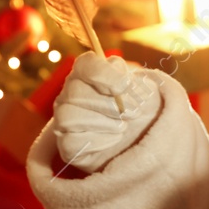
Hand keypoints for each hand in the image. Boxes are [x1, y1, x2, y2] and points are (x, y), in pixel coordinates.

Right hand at [53, 54, 160, 172]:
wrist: (141, 136)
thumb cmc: (139, 107)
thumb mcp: (143, 89)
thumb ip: (133, 79)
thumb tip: (123, 81)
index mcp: (88, 72)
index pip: (85, 64)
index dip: (104, 74)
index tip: (124, 86)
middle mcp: (70, 92)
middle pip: (75, 92)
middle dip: (109, 104)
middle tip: (133, 113)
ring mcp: (64, 118)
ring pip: (68, 117)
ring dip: (102, 122)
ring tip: (123, 126)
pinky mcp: (67, 144)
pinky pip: (70, 142)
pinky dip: (98, 140)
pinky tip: (115, 138)